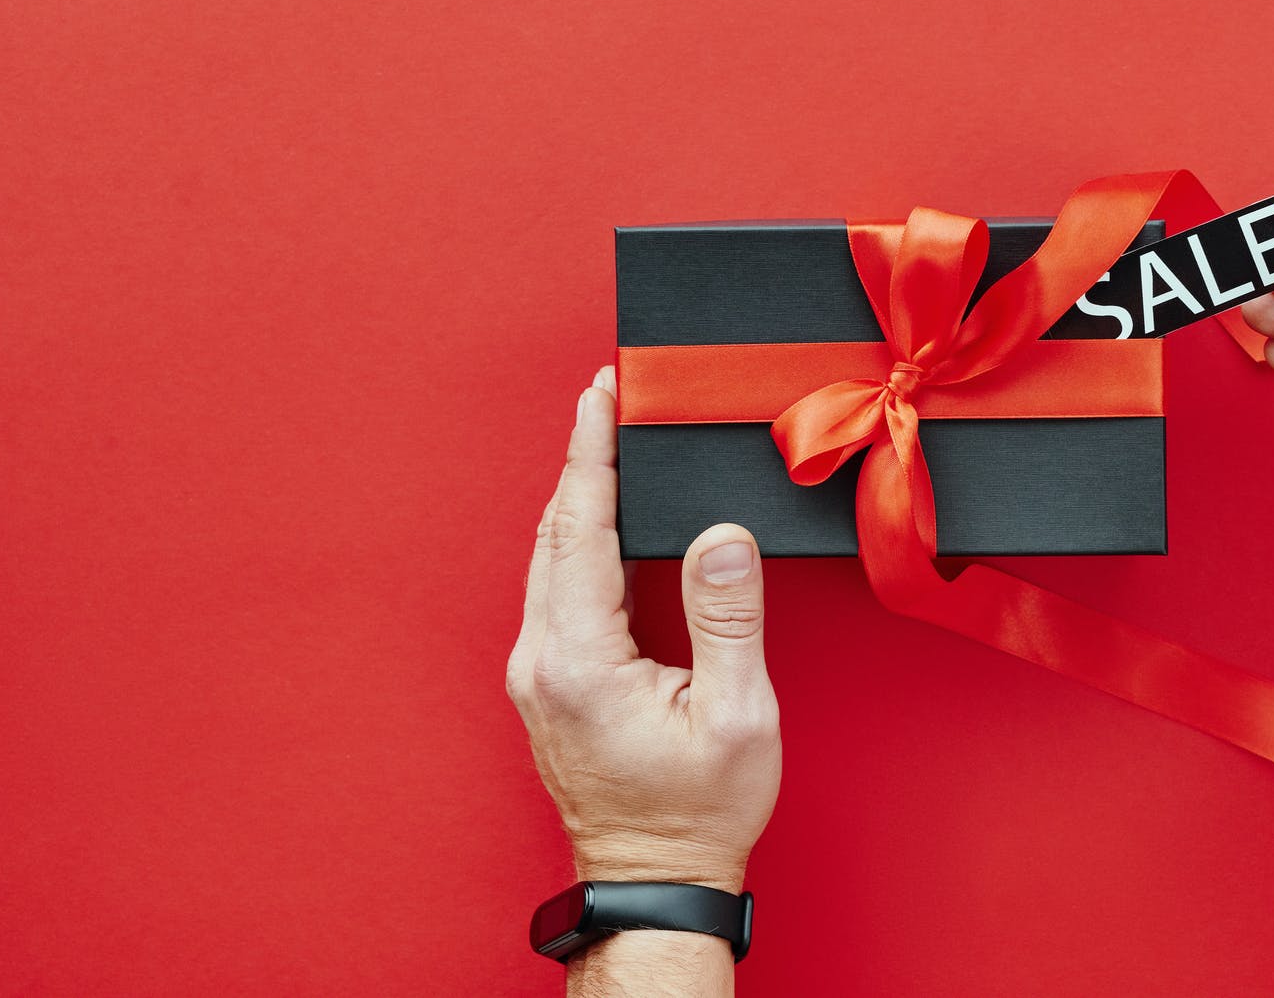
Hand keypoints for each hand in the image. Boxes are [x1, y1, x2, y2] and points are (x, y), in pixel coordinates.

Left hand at [506, 366, 780, 893]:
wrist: (654, 880)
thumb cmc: (698, 811)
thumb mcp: (736, 715)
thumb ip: (726, 617)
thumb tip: (720, 536)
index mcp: (581, 660)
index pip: (581, 527)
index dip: (592, 453)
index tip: (601, 393)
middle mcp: (542, 660)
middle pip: (556, 532)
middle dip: (583, 460)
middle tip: (610, 398)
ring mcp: (537, 674)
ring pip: (550, 558)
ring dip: (580, 498)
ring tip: (609, 444)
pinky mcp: (547, 684)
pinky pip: (555, 588)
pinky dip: (579, 539)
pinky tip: (604, 521)